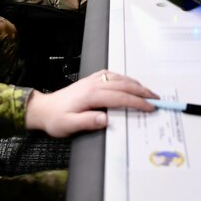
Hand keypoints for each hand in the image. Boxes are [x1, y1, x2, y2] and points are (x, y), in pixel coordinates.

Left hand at [24, 70, 157, 136]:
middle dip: (142, 92)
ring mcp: (92, 80)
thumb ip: (87, 122)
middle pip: (124, 85)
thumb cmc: (56, 119)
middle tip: (156, 99)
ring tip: (148, 92)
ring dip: (135, 84)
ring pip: (119, 78)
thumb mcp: (69, 125)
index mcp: (91, 95)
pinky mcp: (90, 80)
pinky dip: (123, 78)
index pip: (120, 97)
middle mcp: (94, 84)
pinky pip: (111, 75)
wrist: (43, 109)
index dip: (137, 103)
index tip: (150, 108)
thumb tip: (105, 120)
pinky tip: (128, 82)